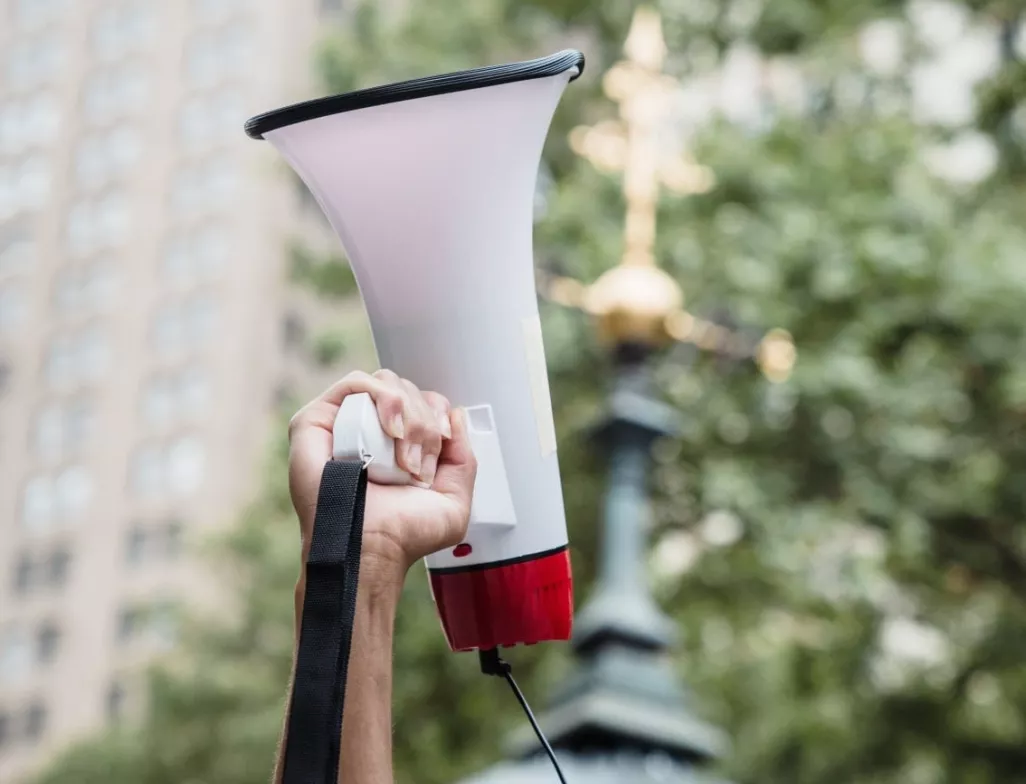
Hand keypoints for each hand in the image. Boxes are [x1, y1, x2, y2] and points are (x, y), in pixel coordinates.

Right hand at [288, 370, 477, 586]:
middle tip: (419, 464)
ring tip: (404, 457)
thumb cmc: (403, 535)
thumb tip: (455, 415)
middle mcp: (371, 431)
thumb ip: (463, 457)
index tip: (441, 446)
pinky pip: (354, 383)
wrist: (371, 550)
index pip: (424, 400)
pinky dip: (383, 398)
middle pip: (408, 389)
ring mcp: (342, 423)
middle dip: (425, 422)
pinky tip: (391, 431)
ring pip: (386, 382)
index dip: (438, 415)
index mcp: (398, 444)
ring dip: (408, 415)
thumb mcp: (454, 500)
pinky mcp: (316, 421)